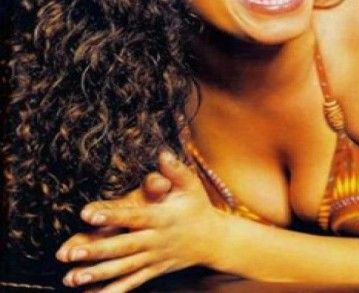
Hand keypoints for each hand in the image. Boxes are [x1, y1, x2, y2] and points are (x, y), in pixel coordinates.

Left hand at [57, 151, 222, 291]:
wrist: (214, 241)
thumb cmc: (198, 209)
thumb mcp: (192, 186)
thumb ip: (176, 171)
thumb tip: (163, 153)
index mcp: (161, 218)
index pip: (134, 216)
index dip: (112, 215)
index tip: (88, 214)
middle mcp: (156, 240)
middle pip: (124, 247)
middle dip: (96, 250)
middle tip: (71, 253)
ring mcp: (154, 258)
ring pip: (124, 268)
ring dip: (98, 274)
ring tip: (72, 278)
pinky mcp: (153, 271)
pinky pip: (131, 283)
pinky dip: (112, 290)